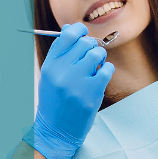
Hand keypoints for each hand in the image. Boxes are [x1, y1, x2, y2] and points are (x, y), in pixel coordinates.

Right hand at [29, 23, 113, 158]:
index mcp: (50, 65)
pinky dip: (107, 70)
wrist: (56, 130)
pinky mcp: (92, 92)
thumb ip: (60, 52)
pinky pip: (107, 69)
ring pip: (97, 54)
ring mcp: (77, 82)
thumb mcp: (50, 75)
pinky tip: (101, 77)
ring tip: (95, 68)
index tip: (84, 33)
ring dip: (100, 58)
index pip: (67, 35)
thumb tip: (70, 27)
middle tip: (90, 57)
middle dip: (91, 47)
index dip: (79, 30)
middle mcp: (62, 71)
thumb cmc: (55, 100)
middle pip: (84, 43)